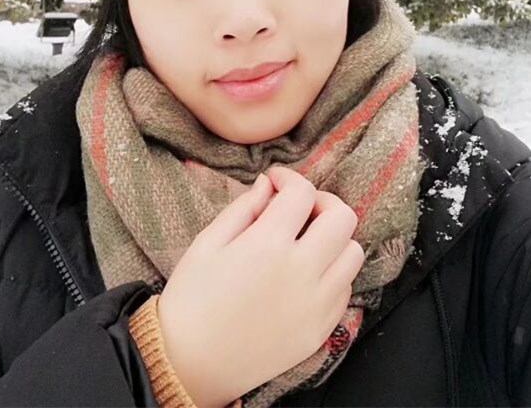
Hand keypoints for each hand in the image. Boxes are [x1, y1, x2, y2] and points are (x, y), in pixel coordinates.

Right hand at [157, 165, 363, 407]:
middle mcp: (301, 272)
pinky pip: (345, 290)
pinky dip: (333, 273)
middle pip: (343, 218)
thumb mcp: (207, 242)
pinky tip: (306, 274)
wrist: (190, 364)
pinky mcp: (321, 331)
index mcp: (268, 245)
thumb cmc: (191, 299)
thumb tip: (268, 185)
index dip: (289, 178)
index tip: (275, 182)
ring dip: (334, 239)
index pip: (302, 193)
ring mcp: (316, 305)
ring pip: (353, 253)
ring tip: (306, 242)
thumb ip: (243, 207)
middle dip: (322, 202)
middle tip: (298, 209)